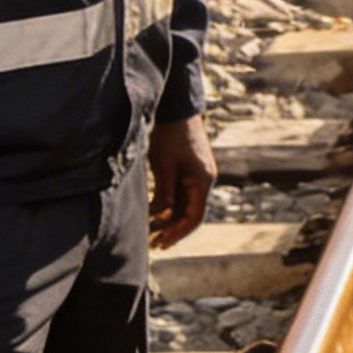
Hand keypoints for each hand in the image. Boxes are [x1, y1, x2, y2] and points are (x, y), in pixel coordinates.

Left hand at [148, 115, 215, 248]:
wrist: (174, 108)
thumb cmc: (170, 136)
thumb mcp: (165, 167)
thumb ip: (166, 194)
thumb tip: (161, 218)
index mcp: (203, 181)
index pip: (194, 217)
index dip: (178, 233)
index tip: (160, 244)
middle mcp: (203, 180)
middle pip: (189, 213)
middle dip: (171, 229)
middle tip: (152, 244)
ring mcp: (196, 174)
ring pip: (183, 205)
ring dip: (168, 219)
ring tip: (149, 231)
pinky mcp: (186, 169)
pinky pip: (179, 194)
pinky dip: (167, 206)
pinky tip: (152, 212)